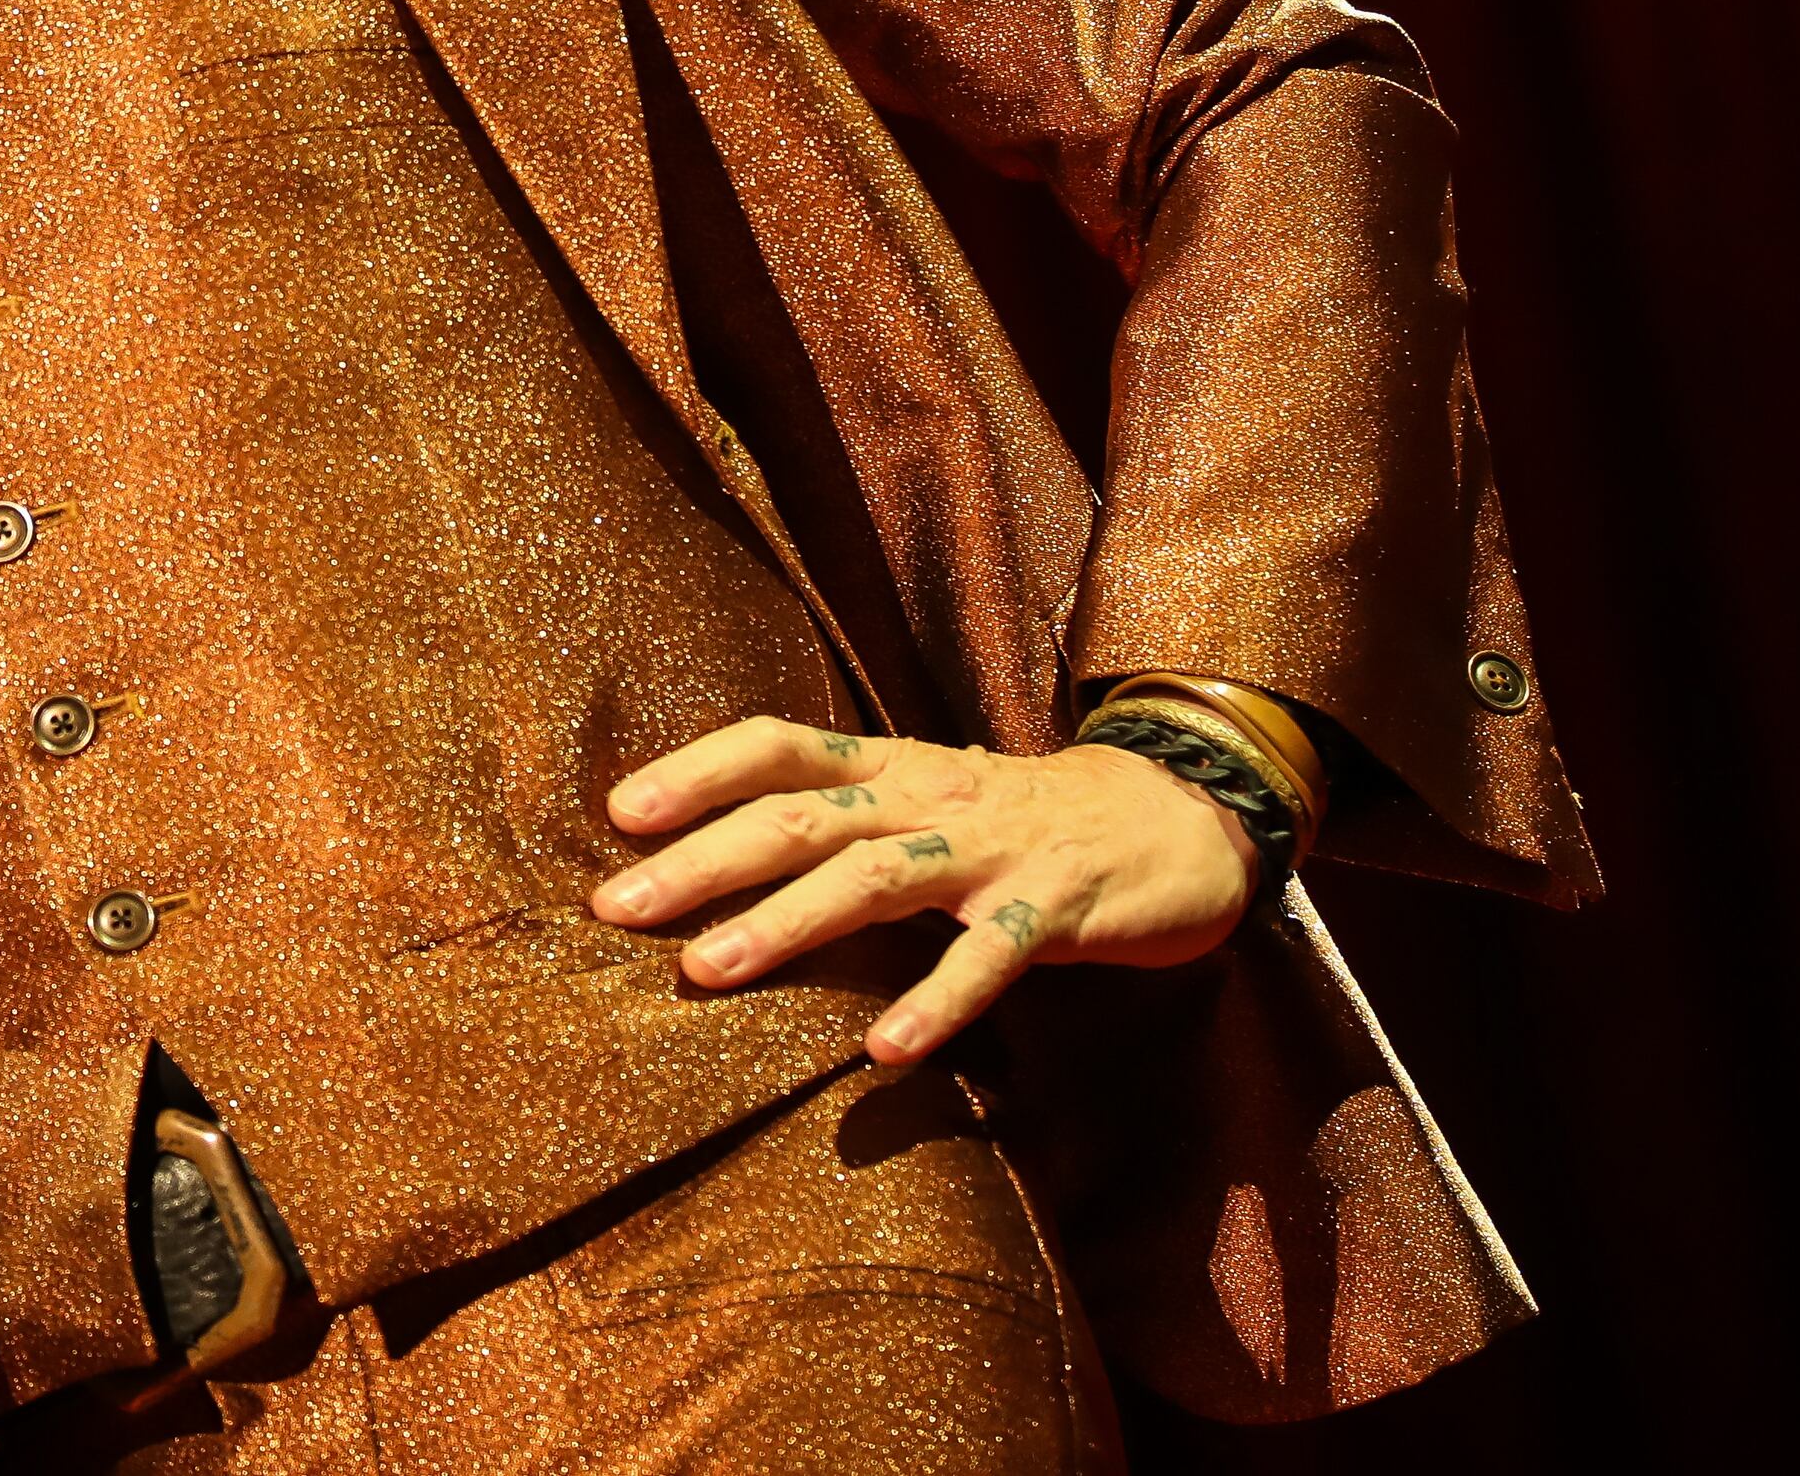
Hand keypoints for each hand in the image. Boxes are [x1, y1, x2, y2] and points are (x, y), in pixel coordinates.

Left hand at [587, 717, 1259, 1067]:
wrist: (1180, 814)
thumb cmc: (1023, 820)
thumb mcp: (925, 800)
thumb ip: (841, 820)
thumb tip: (713, 859)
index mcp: (890, 766)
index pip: (778, 745)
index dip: (696, 771)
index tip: (618, 813)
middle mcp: (928, 797)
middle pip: (800, 817)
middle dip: (703, 860)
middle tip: (618, 906)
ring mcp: (991, 851)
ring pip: (874, 877)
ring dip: (787, 922)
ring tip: (709, 968)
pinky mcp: (1056, 907)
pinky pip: (988, 959)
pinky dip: (935, 1003)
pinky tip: (884, 1053)